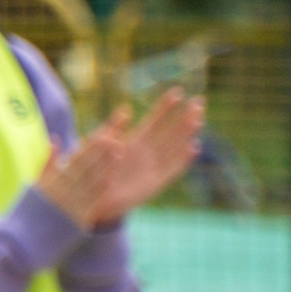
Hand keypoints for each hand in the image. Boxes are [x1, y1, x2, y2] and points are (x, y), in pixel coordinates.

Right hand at [35, 118, 128, 229]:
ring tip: (119, 153)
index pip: (76, 159)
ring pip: (92, 182)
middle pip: (87, 167)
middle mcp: (63, 190)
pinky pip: (92, 202)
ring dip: (106, 167)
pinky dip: (101, 190)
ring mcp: (71, 204)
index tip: (104, 136)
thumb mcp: (35, 184)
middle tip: (117, 139)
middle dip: (102, 153)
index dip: (92, 148)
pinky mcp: (78, 219)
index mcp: (53, 180)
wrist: (24, 239)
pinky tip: (111, 179)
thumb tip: (55, 140)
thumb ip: (48, 162)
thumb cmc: (28, 210)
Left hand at [86, 90, 202, 224]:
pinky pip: (172, 170)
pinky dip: (183, 160)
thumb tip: (126, 109)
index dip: (165, 107)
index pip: (154, 121)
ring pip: (174, 147)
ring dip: (187, 134)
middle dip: (184, 117)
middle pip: (170, 132)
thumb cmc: (94, 172)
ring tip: (199, 118)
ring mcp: (152, 168)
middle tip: (199, 101)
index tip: (177, 92)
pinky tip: (193, 148)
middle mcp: (147, 154)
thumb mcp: (100, 146)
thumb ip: (113, 128)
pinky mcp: (155, 183)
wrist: (91, 200)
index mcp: (133, 142)